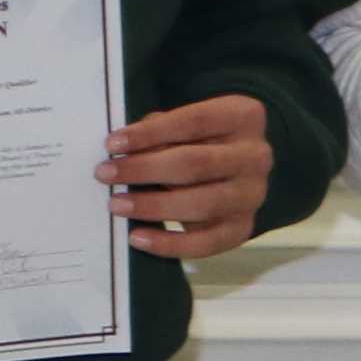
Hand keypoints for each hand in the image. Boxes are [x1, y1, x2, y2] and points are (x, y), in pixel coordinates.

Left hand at [107, 93, 277, 257]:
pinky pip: (206, 243)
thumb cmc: (202, 141)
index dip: (151, 133)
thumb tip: (122, 151)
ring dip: (153, 206)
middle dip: (144, 169)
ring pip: (202, 204)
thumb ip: (161, 130)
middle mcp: (256, 155)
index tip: (112, 143)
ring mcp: (253, 194)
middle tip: (104, 174)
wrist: (238, 169)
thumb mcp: (187, 125)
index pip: (195, 122)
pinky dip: (169, 244)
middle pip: (196, 164)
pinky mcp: (243, 227)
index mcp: (244, 117)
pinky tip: (138, 237)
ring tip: (117, 205)